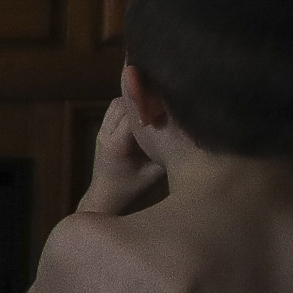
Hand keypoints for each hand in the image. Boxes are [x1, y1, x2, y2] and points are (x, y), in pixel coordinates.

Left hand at [81, 94, 165, 216]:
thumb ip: (169, 153)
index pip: (136, 114)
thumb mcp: (156, 173)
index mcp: (119, 144)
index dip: (155, 104)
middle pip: (126, 103)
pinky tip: (148, 107)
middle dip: (147, 97)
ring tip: (159, 99)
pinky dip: (131, 103)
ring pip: (119, 101)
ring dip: (138, 98)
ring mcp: (101, 130)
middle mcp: (106, 133)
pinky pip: (115, 108)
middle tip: (169, 95)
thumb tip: (191, 132)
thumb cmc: (133, 189)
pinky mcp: (102, 129)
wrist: (105, 197)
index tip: (174, 100)